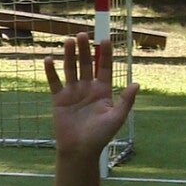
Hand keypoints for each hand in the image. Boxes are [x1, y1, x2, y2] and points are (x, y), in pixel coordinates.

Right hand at [44, 34, 139, 158]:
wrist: (80, 150)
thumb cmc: (100, 136)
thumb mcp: (116, 118)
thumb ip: (125, 101)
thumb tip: (136, 84)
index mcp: (103, 91)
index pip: (104, 67)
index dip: (105, 54)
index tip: (105, 40)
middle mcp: (88, 88)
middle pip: (86, 64)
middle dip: (84, 49)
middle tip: (82, 35)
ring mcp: (73, 92)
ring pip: (71, 69)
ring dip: (69, 55)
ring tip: (68, 41)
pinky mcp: (59, 99)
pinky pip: (54, 82)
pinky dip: (51, 71)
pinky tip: (49, 59)